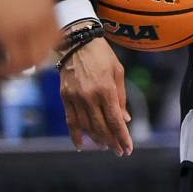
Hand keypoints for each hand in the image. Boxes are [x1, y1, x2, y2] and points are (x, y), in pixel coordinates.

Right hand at [0, 0, 60, 79]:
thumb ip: (30, 3)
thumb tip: (23, 16)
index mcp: (48, 2)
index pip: (57, 35)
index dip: (44, 48)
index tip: (30, 53)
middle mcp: (44, 15)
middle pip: (47, 49)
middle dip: (33, 61)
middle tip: (16, 66)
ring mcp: (30, 25)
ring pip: (33, 59)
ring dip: (20, 69)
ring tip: (5, 71)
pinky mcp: (12, 33)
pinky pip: (17, 61)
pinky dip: (8, 69)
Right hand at [58, 35, 133, 155]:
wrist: (77, 40)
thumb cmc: (102, 54)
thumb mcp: (118, 72)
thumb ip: (121, 98)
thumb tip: (125, 120)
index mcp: (106, 89)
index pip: (115, 121)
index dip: (122, 138)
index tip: (127, 149)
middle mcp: (90, 96)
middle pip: (101, 127)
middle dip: (112, 142)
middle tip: (118, 151)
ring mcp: (75, 97)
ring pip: (86, 127)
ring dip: (96, 140)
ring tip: (104, 146)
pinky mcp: (65, 97)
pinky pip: (70, 121)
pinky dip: (76, 135)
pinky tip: (82, 145)